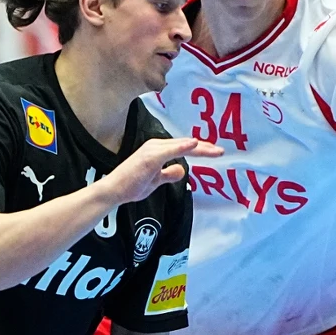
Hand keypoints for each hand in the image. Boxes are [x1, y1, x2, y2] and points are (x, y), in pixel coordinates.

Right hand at [103, 137, 222, 204]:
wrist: (114, 190)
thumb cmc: (131, 185)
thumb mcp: (156, 180)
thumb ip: (169, 174)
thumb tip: (182, 170)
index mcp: (157, 150)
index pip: (183, 147)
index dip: (200, 150)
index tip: (214, 152)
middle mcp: (156, 146)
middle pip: (186, 145)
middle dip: (205, 148)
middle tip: (221, 152)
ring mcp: (153, 150)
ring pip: (181, 146)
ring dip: (200, 148)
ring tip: (215, 151)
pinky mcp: (150, 157)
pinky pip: (170, 150)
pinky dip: (183, 147)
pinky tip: (194, 144)